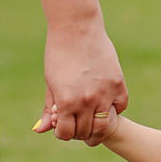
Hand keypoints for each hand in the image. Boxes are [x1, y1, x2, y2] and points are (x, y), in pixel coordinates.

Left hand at [32, 20, 127, 144]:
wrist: (77, 28)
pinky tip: (105, 105)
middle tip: (77, 125)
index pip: (66, 133)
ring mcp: (105, 93)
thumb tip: (40, 130)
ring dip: (97, 130)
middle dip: (79, 133)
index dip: (62, 133)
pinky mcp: (118, 83)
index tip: (62, 126)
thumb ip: (49, 109)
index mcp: (66, 102)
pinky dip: (113, 110)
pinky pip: (120, 107)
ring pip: (105, 126)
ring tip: (92, 125)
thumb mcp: (50, 83)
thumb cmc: (59, 54)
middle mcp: (86, 101)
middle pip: (86, 133)